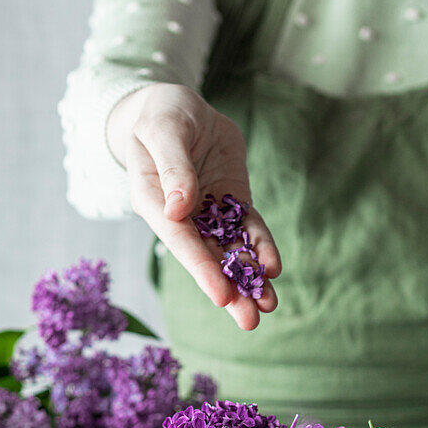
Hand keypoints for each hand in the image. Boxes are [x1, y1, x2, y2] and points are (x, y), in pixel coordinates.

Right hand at [107, 83, 280, 330]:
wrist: (177, 107)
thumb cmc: (161, 114)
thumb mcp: (164, 129)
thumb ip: (173, 167)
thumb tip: (179, 210)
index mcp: (155, 202)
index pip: (180, 241)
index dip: (202, 269)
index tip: (222, 296)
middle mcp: (182, 216)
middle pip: (207, 258)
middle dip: (231, 290)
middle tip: (250, 321)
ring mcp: (209, 212)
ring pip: (230, 251)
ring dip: (250, 279)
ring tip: (268, 305)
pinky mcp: (232, 202)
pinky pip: (248, 229)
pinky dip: (260, 248)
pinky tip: (272, 268)